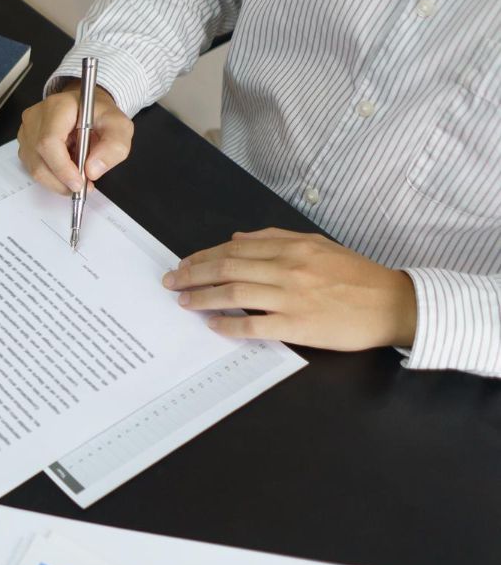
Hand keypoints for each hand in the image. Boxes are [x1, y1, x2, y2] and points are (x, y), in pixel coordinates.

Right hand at [17, 81, 133, 193]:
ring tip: (77, 176)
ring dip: (57, 180)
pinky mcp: (25, 143)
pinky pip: (33, 168)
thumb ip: (113, 147)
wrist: (86, 109)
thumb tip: (92, 170)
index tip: (79, 183)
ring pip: (35, 168)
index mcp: (58, 107)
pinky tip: (66, 170)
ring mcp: (27, 131)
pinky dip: (51, 176)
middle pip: (39, 159)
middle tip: (82, 187)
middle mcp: (36, 117)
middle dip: (61, 180)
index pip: (49, 141)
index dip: (62, 167)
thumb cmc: (100, 115)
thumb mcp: (120, 127)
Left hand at [162, 228, 417, 349]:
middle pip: (226, 269)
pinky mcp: (297, 325)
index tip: (183, 264)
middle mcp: (288, 269)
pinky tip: (213, 326)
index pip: (234, 250)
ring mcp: (291, 297)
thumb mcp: (318, 245)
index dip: (202, 257)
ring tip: (184, 302)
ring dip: (202, 297)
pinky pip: (253, 325)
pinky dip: (229, 325)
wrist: (393, 304)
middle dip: (192, 275)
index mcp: (291, 248)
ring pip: (233, 294)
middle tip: (171, 282)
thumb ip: (276, 239)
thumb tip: (237, 239)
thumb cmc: (356, 275)